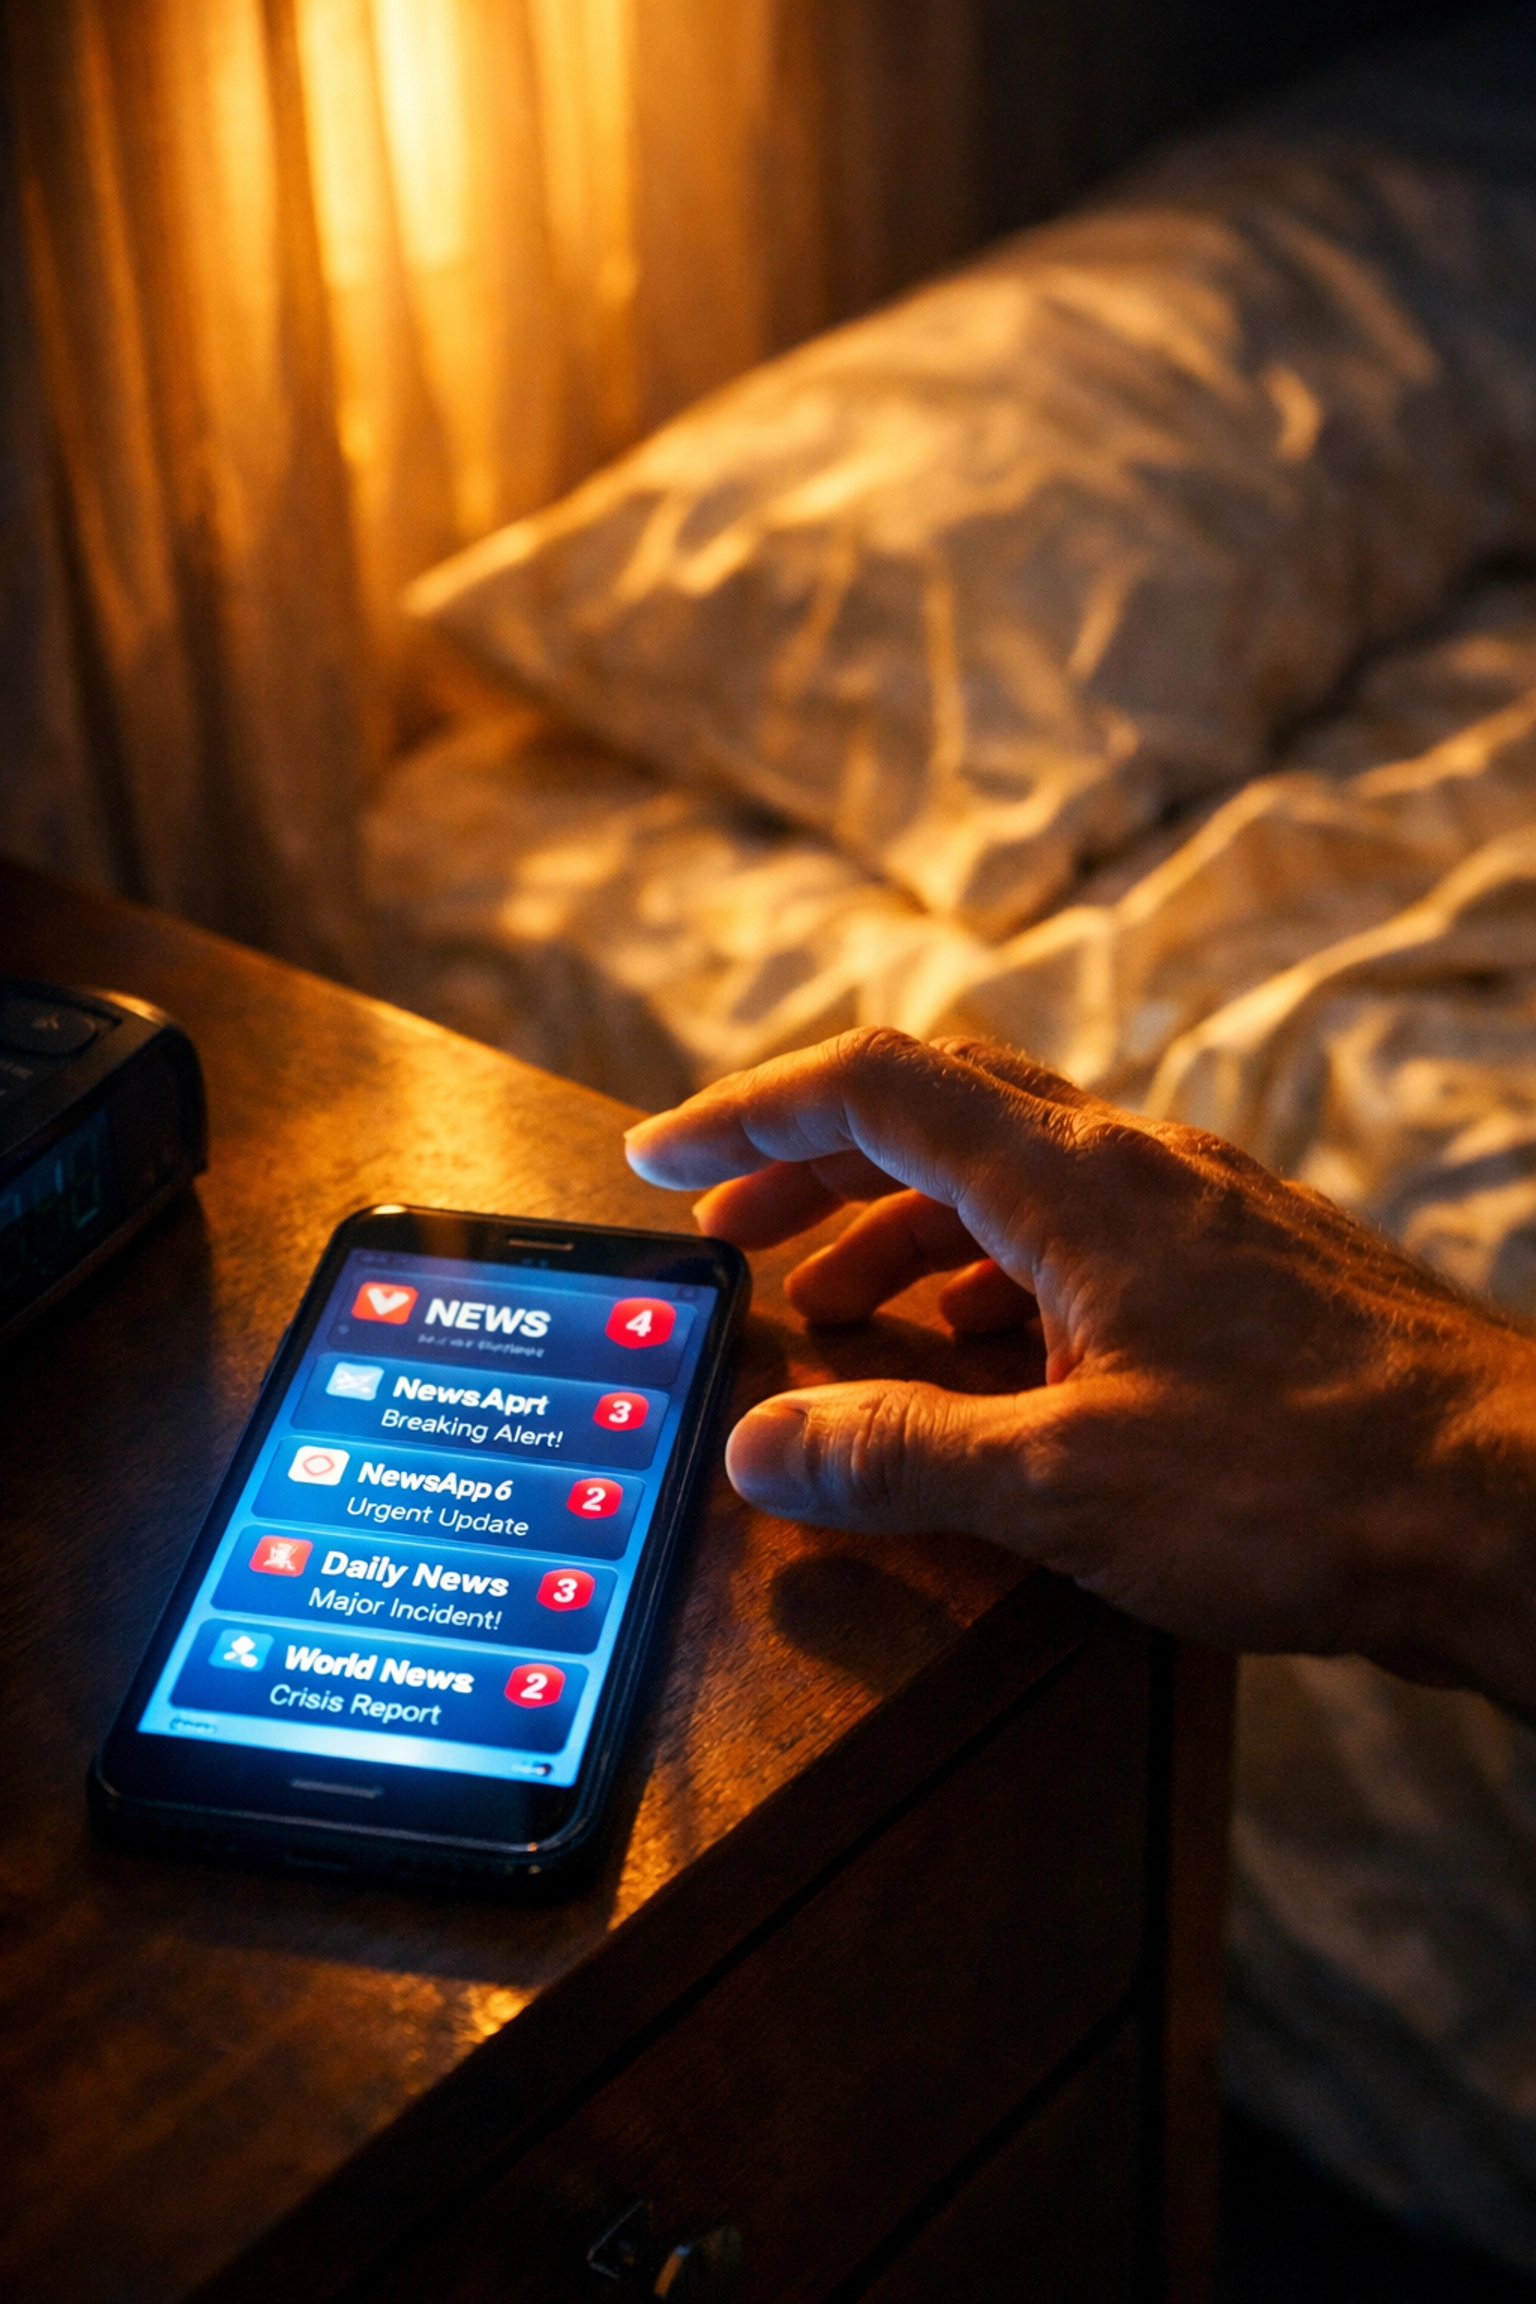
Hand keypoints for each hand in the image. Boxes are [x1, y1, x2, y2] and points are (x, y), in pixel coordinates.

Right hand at [625, 1029, 1535, 1717]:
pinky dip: (994, 1282)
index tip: (661, 1159)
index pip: (875, 1087)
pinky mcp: (1241, 1279)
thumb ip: (898, 1455)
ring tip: (831, 1311)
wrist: (1521, 1505)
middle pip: (936, 1113)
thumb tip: (759, 1448)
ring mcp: (1198, 1218)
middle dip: (813, 1166)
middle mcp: (1137, 1169)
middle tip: (729, 1237)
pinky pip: (1080, 1243)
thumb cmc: (1311, 1481)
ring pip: (1011, 1182)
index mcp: (1078, 1183)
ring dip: (903, 1231)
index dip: (750, 1112)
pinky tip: (981, 1360)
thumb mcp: (1065, 1484)